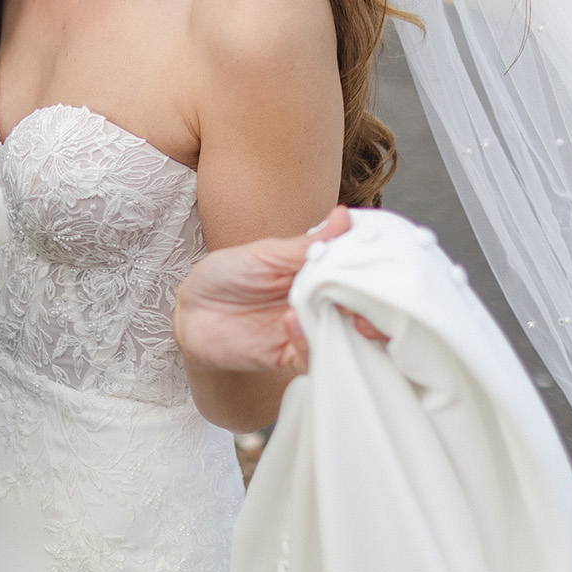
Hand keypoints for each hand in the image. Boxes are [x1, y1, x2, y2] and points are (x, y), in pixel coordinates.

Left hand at [174, 207, 386, 372]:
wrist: (190, 312)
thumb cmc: (227, 275)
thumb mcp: (266, 253)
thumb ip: (308, 243)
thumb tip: (344, 216)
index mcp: (318, 271)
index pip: (359, 272)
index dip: (375, 272)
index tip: (381, 266)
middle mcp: (320, 301)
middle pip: (362, 308)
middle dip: (370, 304)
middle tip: (361, 295)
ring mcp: (307, 328)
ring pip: (346, 336)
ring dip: (345, 325)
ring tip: (334, 310)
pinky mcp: (290, 354)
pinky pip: (313, 356)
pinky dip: (309, 340)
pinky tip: (290, 321)